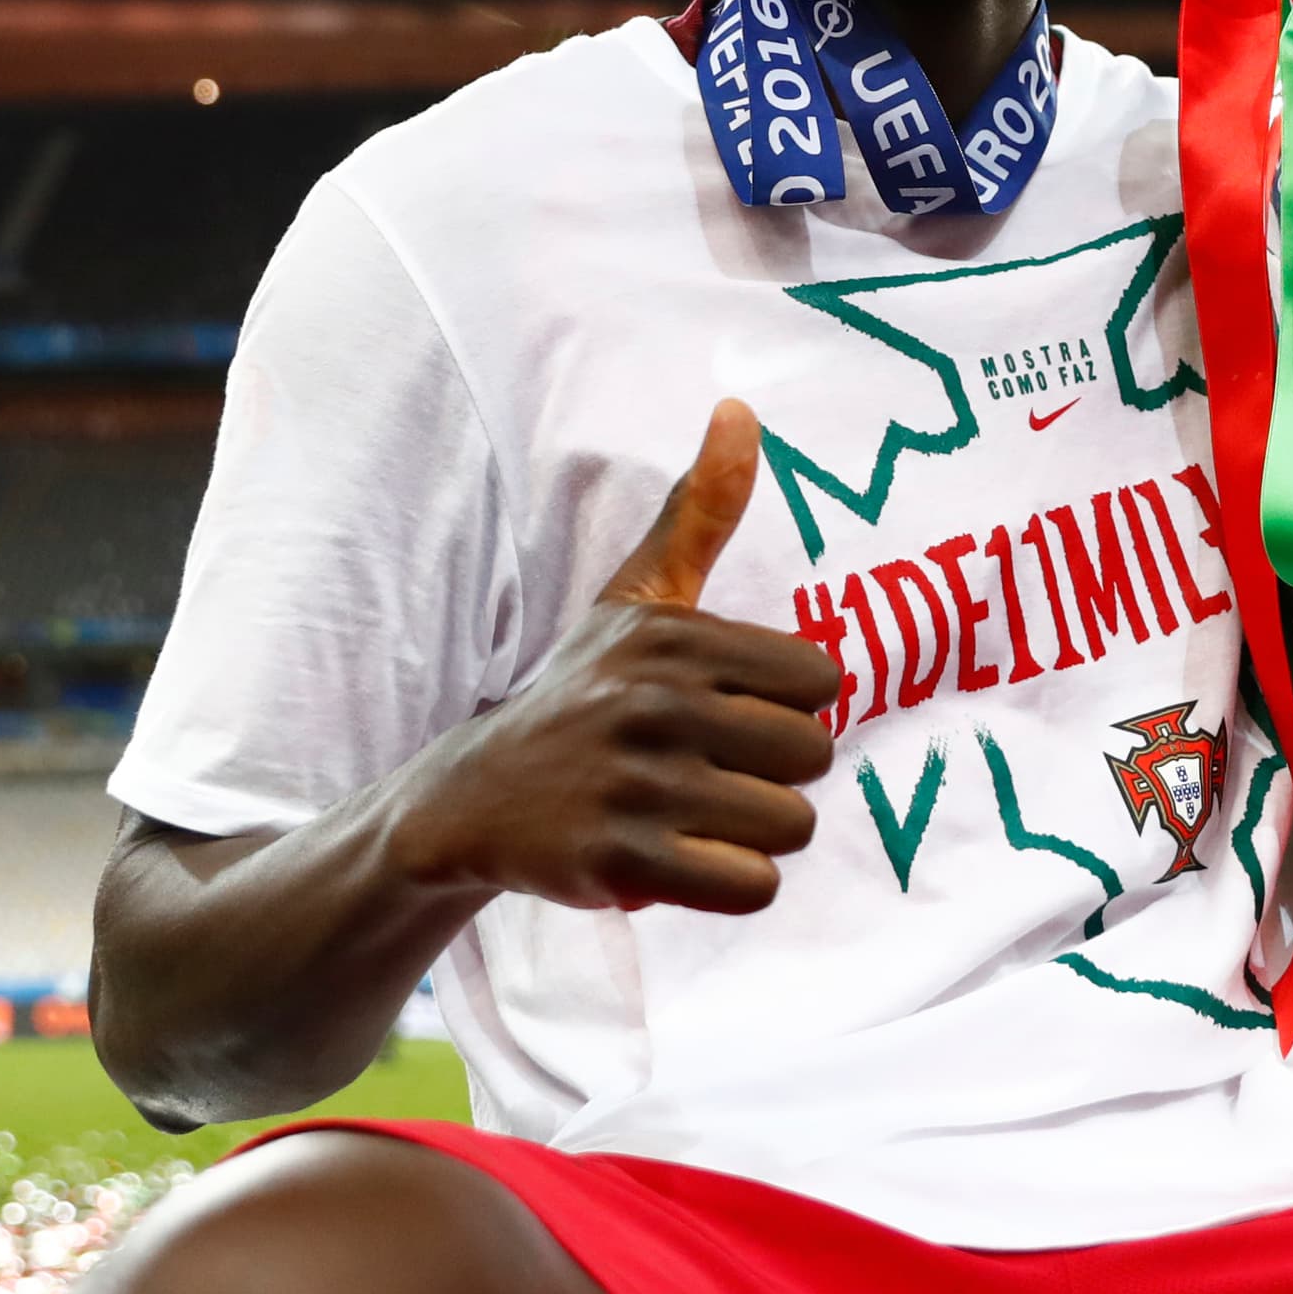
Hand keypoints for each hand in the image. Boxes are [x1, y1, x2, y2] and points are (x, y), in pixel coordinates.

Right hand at [380, 401, 841, 915]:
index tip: (728, 713)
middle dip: (774, 776)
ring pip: (791, 826)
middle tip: (709, 772)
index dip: (786, 707)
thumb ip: (699, 512)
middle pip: (814, 757)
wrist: (472, 797)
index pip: (820, 681)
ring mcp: (637, 786)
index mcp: (675, 637)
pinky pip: (750, 886)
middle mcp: (657, 704)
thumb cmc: (583, 693)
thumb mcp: (636, 598)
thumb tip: (740, 407)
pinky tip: (679, 860)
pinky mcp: (621, 863)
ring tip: (693, 817)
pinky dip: (728, 884)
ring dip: (752, 835)